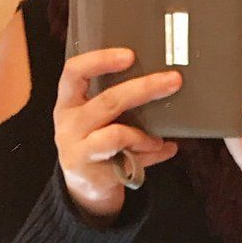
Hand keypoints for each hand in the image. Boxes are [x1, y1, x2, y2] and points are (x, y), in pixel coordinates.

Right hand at [54, 47, 180, 221]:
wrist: (84, 187)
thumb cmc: (98, 142)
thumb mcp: (101, 118)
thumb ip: (122, 102)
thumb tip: (167, 83)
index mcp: (69, 101)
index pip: (74, 72)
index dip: (100, 60)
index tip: (130, 55)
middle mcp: (68, 122)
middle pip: (108, 100)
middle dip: (144, 88)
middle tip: (173, 80)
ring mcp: (77, 147)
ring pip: (117, 132)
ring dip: (144, 134)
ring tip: (158, 139)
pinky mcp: (90, 170)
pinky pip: (125, 157)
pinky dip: (147, 152)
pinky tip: (160, 150)